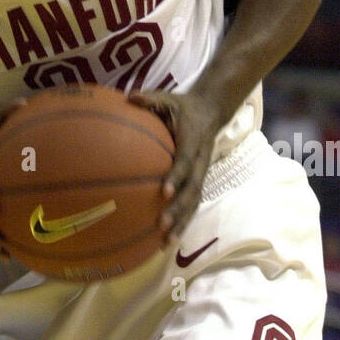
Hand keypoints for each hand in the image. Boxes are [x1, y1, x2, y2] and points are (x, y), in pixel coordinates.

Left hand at [128, 89, 222, 243]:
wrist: (210, 112)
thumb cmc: (183, 107)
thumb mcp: (168, 98)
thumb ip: (150, 99)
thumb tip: (129, 97)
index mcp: (193, 142)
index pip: (186, 162)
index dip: (177, 176)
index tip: (164, 191)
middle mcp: (201, 162)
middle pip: (192, 190)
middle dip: (179, 209)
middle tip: (162, 224)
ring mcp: (201, 174)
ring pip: (194, 202)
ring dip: (182, 223)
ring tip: (166, 241)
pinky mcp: (198, 182)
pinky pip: (191, 204)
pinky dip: (182, 222)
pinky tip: (166, 240)